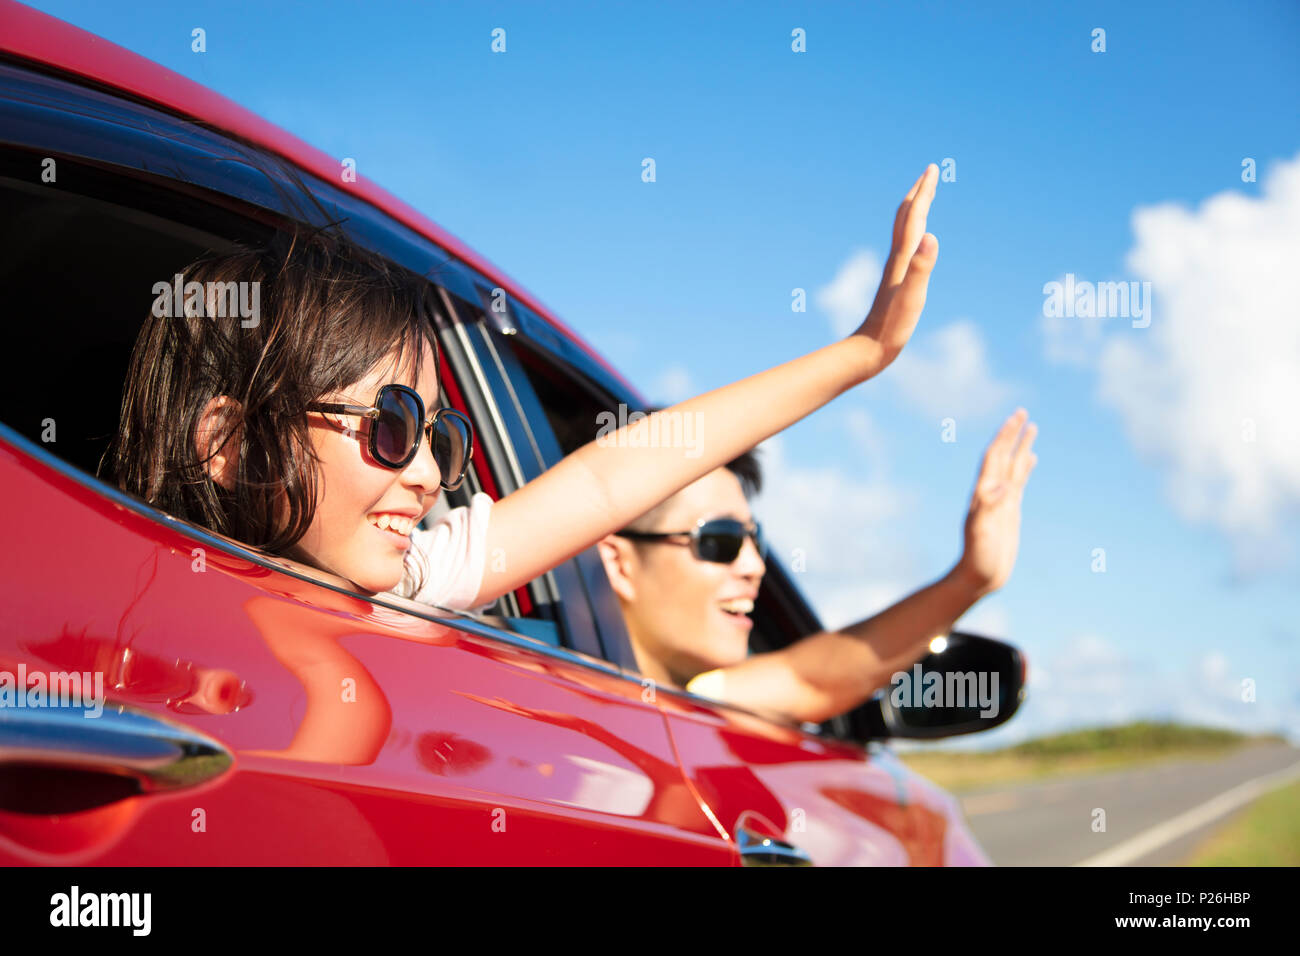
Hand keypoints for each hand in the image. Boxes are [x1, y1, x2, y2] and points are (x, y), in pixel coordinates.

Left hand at [852, 164, 939, 368]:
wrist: (870, 348)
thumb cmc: (893, 327)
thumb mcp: (913, 297)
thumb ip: (922, 267)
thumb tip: (931, 235)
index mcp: (903, 258)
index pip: (915, 216)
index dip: (925, 192)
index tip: (933, 169)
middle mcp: (897, 259)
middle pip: (906, 217)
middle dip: (919, 193)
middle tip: (930, 173)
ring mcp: (895, 269)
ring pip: (903, 231)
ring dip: (914, 210)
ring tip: (924, 199)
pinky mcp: (895, 281)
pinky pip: (905, 248)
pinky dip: (912, 234)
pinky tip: (915, 241)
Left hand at [954, 409, 1037, 598]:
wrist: (979, 576)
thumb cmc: (978, 558)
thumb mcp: (981, 534)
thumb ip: (988, 510)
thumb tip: (1002, 488)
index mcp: (983, 493)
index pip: (994, 457)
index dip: (1004, 437)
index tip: (1016, 418)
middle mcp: (991, 493)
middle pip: (1003, 456)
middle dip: (1012, 434)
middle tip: (1023, 412)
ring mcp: (1001, 501)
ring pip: (1013, 467)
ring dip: (1021, 447)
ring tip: (1032, 428)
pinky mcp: (1010, 511)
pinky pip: (1019, 483)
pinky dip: (1024, 468)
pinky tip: (1031, 460)